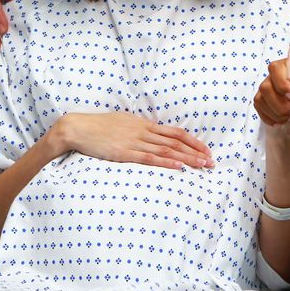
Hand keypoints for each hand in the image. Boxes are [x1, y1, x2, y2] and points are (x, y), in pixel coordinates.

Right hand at [46, 112, 213, 169]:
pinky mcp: (124, 153)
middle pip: (175, 142)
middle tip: (212, 162)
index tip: (206, 150)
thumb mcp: (122, 123)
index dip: (193, 141)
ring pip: (166, 150)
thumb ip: (138, 129)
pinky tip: (178, 168)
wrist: (77, 128)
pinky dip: (166, 163)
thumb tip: (152, 134)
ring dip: (187, 158)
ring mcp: (134, 142)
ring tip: (202, 166)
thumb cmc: (98, 127)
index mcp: (143, 124)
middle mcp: (142, 132)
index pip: (175, 132)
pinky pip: (149, 159)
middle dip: (196, 152)